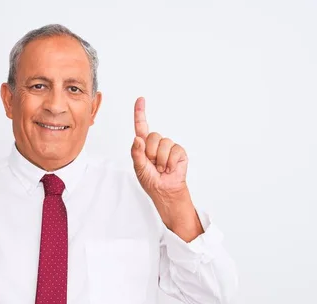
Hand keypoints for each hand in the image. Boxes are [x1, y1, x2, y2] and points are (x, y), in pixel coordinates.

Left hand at [131, 97, 202, 240]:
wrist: (166, 192)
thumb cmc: (151, 181)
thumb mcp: (139, 169)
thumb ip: (137, 153)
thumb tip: (137, 139)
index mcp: (144, 146)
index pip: (141, 126)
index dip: (140, 112)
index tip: (141, 99)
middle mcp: (156, 144)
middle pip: (153, 136)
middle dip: (151, 152)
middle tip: (153, 165)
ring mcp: (169, 147)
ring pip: (163, 143)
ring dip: (161, 159)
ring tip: (162, 169)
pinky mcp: (179, 152)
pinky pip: (174, 150)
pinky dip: (171, 162)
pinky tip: (170, 169)